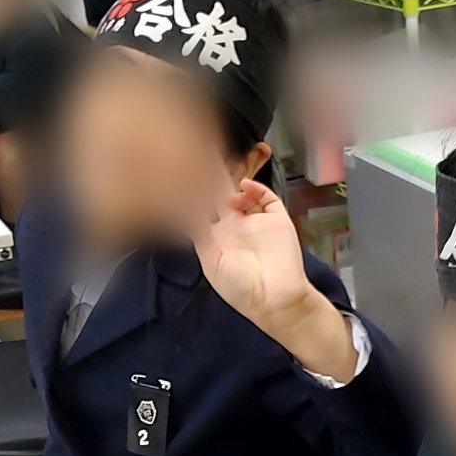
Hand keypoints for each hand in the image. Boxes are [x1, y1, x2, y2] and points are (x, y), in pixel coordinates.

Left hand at [190, 174, 358, 381]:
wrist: (275, 299)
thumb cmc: (239, 287)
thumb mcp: (212, 261)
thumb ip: (199, 232)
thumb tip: (181, 207)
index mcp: (216, 237)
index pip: (202, 210)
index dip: (193, 194)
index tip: (179, 177)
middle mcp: (235, 226)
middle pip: (220, 195)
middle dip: (210, 178)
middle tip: (199, 156)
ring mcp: (256, 221)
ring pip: (242, 194)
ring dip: (231, 186)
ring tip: (222, 186)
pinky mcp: (276, 219)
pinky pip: (266, 199)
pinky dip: (256, 189)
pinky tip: (245, 188)